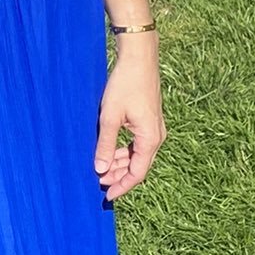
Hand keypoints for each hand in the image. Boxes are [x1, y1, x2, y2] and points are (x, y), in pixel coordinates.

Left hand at [94, 35, 163, 201]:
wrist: (139, 58)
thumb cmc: (125, 84)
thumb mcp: (110, 117)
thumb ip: (106, 145)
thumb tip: (101, 169)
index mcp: (150, 138)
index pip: (137, 173)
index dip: (122, 186)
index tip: (107, 195)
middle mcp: (156, 136)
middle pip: (138, 166)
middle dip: (119, 176)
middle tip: (98, 182)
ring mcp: (153, 128)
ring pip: (137, 155)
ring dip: (120, 163)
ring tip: (100, 169)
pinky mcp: (148, 121)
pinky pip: (137, 143)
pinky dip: (123, 151)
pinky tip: (109, 153)